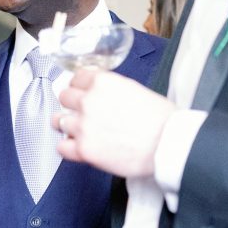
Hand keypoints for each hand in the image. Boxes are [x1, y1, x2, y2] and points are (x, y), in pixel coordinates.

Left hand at [55, 69, 172, 177]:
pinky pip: (61, 147)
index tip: (83, 92)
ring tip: (80, 131)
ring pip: (58, 121)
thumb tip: (103, 95)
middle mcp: (88, 101)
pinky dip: (68, 148)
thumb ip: (112, 89)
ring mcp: (84, 126)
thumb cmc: (161, 119)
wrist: (168, 144)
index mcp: (102, 82)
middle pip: (64, 97)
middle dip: (73, 104)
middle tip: (83, 112)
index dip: (81, 86)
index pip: (76, 77)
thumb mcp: (135, 89)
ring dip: (68, 125)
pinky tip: (78, 147)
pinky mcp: (84, 150)